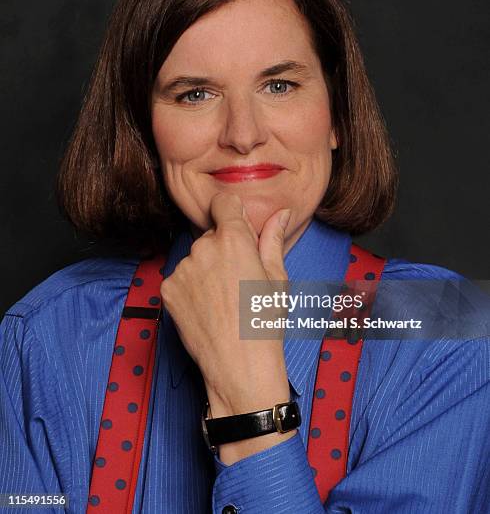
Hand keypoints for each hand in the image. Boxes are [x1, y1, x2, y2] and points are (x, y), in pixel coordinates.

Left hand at [160, 192, 294, 461]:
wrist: (239, 367)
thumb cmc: (265, 324)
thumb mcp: (277, 279)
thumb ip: (273, 239)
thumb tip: (280, 213)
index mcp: (234, 239)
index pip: (224, 202)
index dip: (232, 212)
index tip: (238, 227)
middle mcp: (203, 247)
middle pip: (211, 234)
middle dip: (222, 247)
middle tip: (237, 278)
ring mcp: (182, 269)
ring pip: (195, 257)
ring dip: (205, 268)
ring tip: (222, 298)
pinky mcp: (167, 289)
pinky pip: (181, 277)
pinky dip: (191, 287)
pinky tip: (206, 308)